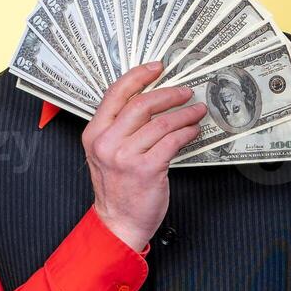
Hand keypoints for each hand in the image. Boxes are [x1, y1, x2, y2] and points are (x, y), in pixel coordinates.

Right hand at [83, 61, 206, 250]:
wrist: (118, 222)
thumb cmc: (117, 188)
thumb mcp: (107, 153)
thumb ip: (120, 127)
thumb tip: (150, 100)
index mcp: (94, 133)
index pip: (116, 93)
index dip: (139, 76)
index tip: (157, 68)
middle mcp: (107, 143)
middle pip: (142, 104)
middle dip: (169, 94)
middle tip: (185, 92)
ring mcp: (126, 156)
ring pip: (162, 123)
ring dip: (184, 114)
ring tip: (196, 111)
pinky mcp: (146, 169)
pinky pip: (172, 141)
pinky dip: (187, 133)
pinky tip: (192, 131)